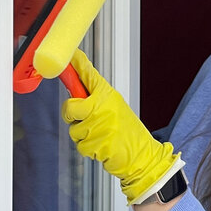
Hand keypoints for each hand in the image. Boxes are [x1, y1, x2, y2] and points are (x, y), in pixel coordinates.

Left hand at [61, 49, 182, 204]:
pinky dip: (89, 149)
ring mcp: (100, 125)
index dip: (76, 65)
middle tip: (83, 119)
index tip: (68, 55)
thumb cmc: (127, 132)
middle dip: (72, 116)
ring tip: (100, 136)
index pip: (88, 75)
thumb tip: (74, 92)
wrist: (143, 155)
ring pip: (74, 130)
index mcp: (108, 95)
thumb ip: (96, 99)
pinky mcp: (97, 143)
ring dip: (83, 136)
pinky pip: (80, 145)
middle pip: (70, 107)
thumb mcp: (115, 108)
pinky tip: (103, 147)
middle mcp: (103, 107)